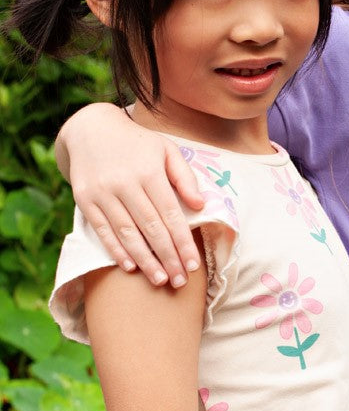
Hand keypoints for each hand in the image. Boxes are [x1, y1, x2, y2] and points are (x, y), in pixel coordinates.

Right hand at [57, 104, 203, 285]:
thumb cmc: (137, 144)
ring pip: (127, 233)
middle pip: (150, 228)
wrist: (90, 129)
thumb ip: (184, 177)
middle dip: (167, 257)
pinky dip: (116, 250)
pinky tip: (131, 266)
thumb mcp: (166, 150)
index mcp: (149, 171)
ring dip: (144, 260)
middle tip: (180, 281)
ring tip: (160, 280)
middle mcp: (125, 183)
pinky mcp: (85, 199)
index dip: (182, 242)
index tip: (193, 264)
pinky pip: (102, 230)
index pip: (171, 214)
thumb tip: (200, 205)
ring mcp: (103, 192)